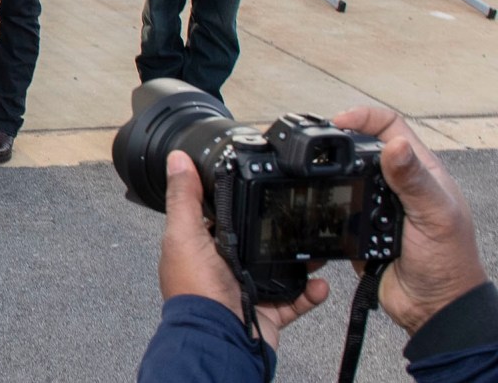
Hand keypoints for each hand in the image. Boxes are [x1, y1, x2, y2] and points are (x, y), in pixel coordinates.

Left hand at [158, 151, 328, 348]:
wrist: (219, 340)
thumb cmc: (195, 292)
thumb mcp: (184, 235)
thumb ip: (184, 198)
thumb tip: (178, 160)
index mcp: (201, 247)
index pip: (221, 217)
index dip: (237, 202)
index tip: (260, 185)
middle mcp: (224, 267)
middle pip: (256, 242)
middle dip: (276, 232)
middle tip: (298, 216)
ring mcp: (248, 289)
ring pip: (281, 268)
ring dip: (300, 260)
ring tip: (317, 248)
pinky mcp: (269, 310)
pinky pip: (296, 298)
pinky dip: (311, 292)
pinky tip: (320, 282)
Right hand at [333, 107, 491, 333]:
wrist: (432, 308)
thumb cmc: (450, 263)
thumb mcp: (436, 217)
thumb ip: (415, 181)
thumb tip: (394, 146)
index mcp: (421, 172)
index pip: (391, 127)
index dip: (364, 117)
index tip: (338, 122)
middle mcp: (398, 184)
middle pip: (361, 147)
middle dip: (339, 141)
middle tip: (317, 144)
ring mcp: (377, 206)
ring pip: (345, 176)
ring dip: (330, 174)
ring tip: (313, 171)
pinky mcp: (359, 229)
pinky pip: (336, 208)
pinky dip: (326, 204)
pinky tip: (319, 203)